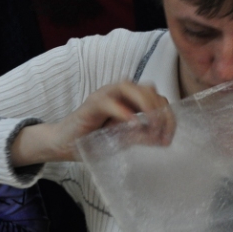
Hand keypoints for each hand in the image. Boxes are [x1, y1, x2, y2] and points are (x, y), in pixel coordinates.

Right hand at [11, 82, 172, 164]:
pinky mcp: (91, 104)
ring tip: (151, 124)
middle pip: (149, 90)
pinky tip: (131, 124)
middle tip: (161, 133)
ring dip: (145, 104)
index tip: (168, 138)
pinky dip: (122, 111)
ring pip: (130, 86)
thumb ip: (142, 137)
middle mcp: (120, 94)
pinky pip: (109, 101)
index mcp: (131, 101)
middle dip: (160, 111)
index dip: (168, 117)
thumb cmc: (94, 141)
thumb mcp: (124, 141)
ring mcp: (105, 95)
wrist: (63, 145)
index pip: (158, 99)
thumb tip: (162, 139)